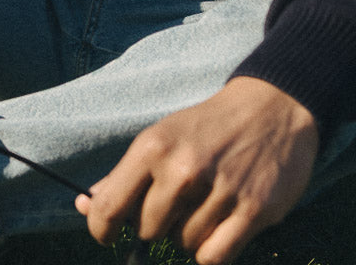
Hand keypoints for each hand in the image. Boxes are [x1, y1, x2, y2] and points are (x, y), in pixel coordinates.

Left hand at [76, 77, 319, 264]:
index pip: (109, 207)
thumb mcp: (159, 138)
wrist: (272, 106)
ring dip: (189, 235)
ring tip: (204, 207)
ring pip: (184, 245)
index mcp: (153, 147)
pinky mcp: (254, 210)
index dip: (101, 229)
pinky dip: (212, 251)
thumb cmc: (206, 128)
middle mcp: (182, 169)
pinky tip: (218, 230)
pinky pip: (215, 256)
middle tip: (174, 207)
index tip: (106, 235)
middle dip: (155, 227)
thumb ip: (122, 177)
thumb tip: (84, 208)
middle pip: (148, 231)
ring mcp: (220, 190)